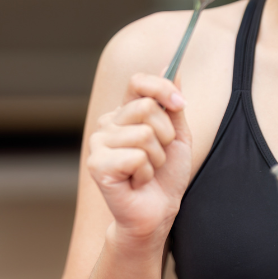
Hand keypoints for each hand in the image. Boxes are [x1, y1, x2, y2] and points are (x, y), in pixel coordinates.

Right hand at [86, 73, 192, 242]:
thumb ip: (171, 102)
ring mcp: (98, 143)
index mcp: (124, 112)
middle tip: (159, 156)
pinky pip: (136, 157)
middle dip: (165, 135)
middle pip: (146, 107)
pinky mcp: (97, 164)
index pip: (138, 82)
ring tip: (146, 171)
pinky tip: (136, 182)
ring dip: (156, 158)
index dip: (162, 88)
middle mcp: (107, 123)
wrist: (157, 213)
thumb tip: (171, 65)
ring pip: (144, 134)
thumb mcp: (177, 134)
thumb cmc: (165, 176)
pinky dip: (146, 173)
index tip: (180, 105)